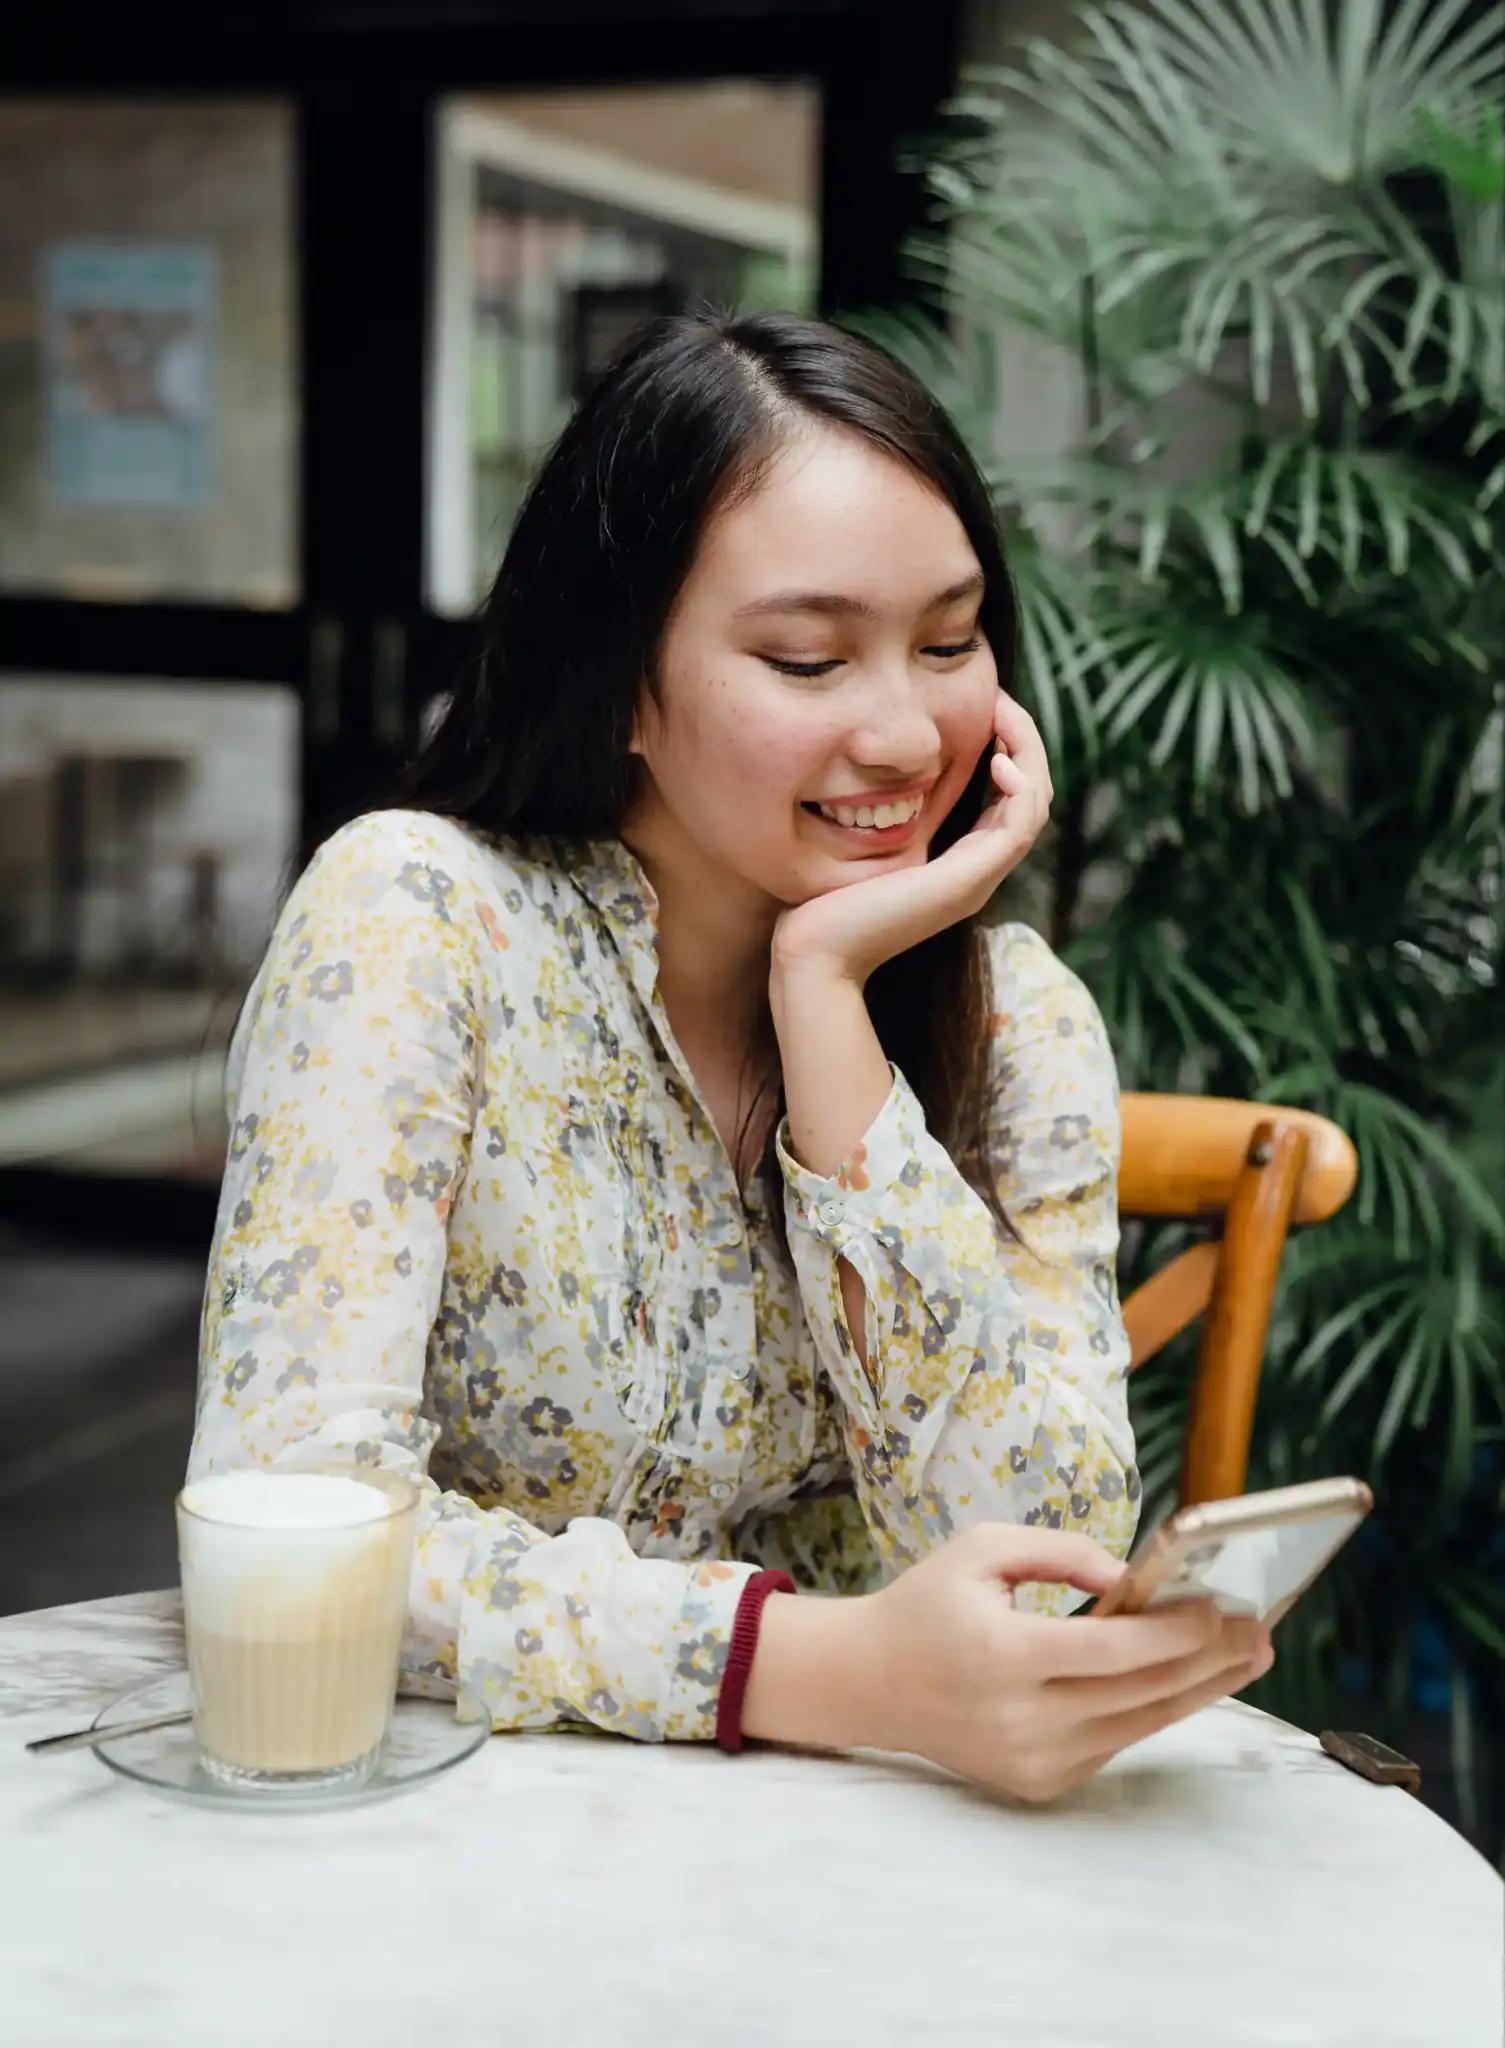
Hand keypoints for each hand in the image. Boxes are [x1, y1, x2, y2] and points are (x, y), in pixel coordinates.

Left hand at [769, 691, 1053, 986]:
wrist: (814, 957)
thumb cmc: (820, 908)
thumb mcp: (857, 846)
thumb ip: (877, 817)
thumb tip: (864, 778)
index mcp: (958, 865)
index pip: (1008, 798)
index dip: (1006, 748)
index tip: (983, 707)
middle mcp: (976, 872)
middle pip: (1031, 796)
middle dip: (1022, 740)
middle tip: (998, 699)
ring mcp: (977, 879)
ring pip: (1034, 805)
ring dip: (1027, 753)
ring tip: (1002, 715)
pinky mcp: (968, 882)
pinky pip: (1020, 826)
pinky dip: (1019, 787)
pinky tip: (996, 759)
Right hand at [852, 1524, 1273, 1804]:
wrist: (870, 1682)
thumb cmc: (927, 1604)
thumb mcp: (982, 1549)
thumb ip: (1061, 1552)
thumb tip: (1132, 1577)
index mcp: (1003, 1656)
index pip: (1113, 1651)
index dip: (1176, 1633)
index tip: (1222, 1606)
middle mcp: (1022, 1720)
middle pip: (1141, 1693)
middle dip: (1209, 1660)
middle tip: (1260, 1630)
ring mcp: (1033, 1761)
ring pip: (1138, 1725)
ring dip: (1198, 1690)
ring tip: (1246, 1657)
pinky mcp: (1039, 1783)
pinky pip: (1113, 1742)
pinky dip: (1152, 1708)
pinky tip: (1187, 1680)